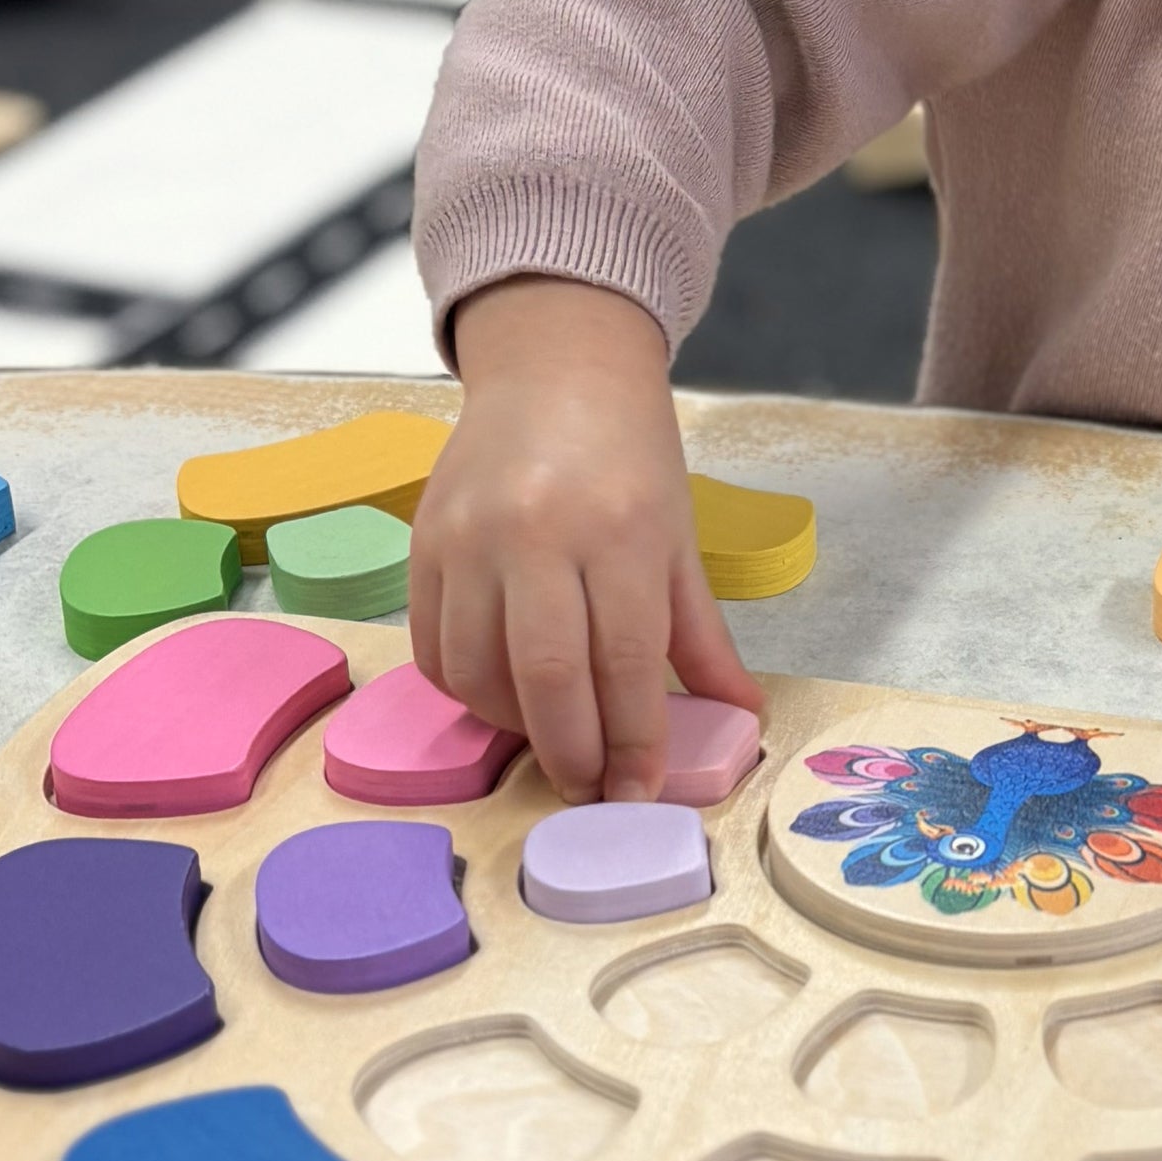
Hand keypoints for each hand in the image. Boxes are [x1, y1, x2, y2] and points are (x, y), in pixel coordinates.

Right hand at [412, 277, 762, 798]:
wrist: (554, 367)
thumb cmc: (628, 453)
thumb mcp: (679, 536)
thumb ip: (701, 635)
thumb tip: (739, 716)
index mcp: (619, 530)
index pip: (627, 662)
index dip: (634, 742)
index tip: (639, 793)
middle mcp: (538, 534)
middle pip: (548, 679)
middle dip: (573, 755)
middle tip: (591, 789)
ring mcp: (470, 538)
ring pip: (479, 674)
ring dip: (516, 728)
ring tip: (552, 738)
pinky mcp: (422, 543)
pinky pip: (433, 649)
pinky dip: (466, 691)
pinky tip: (502, 697)